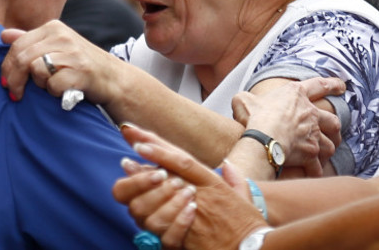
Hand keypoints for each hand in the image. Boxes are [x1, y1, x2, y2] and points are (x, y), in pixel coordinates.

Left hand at [1, 20, 122, 102]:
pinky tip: (63, 91)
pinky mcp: (81, 70)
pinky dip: (54, 92)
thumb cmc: (80, 65)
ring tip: (50, 87)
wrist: (113, 79)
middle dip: (15, 80)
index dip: (7, 66)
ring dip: (40, 85)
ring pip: (36, 70)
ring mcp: (73, 52)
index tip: (6, 82)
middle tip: (15, 95)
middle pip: (23, 58)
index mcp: (53, 27)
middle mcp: (62, 36)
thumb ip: (30, 41)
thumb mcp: (56, 47)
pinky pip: (53, 84)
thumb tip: (3, 35)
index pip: (18, 45)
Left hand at [114, 124, 267, 249]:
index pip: (181, 159)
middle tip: (124, 159)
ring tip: (129, 177)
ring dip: (145, 186)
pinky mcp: (190, 233)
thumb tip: (227, 167)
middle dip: (144, 164)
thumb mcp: (244, 198)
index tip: (139, 139)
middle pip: (166, 172)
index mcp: (212, 182)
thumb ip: (234, 180)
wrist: (254, 249)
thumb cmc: (248, 225)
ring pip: (162, 194)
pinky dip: (152, 213)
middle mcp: (202, 192)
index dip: (158, 148)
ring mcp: (195, 211)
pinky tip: (140, 207)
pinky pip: (164, 221)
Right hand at [232, 77, 343, 176]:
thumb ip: (246, 98)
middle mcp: (310, 113)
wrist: (263, 137)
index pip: (319, 85)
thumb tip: (241, 101)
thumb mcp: (244, 100)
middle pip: (331, 119)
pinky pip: (317, 164)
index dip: (332, 84)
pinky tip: (312, 171)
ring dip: (328, 148)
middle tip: (334, 130)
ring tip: (325, 153)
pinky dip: (315, 169)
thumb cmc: (255, 116)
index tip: (341, 86)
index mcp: (296, 95)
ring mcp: (313, 133)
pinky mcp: (311, 151)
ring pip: (330, 143)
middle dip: (333, 126)